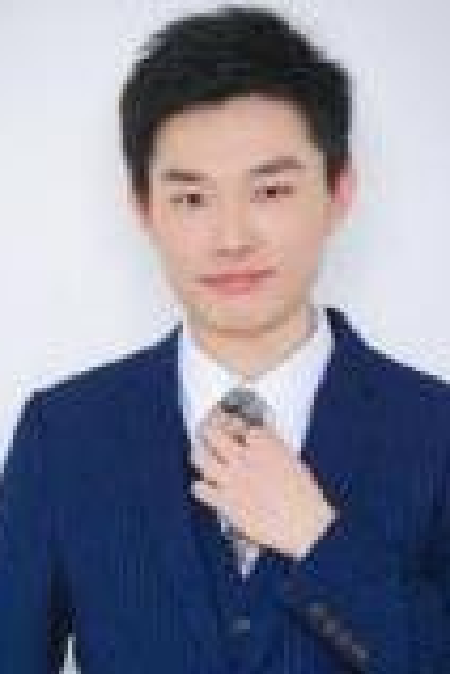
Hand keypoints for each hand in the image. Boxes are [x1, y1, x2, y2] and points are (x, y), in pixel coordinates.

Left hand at [191, 408, 336, 558]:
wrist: (304, 525)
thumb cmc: (304, 494)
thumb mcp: (291, 459)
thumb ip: (270, 443)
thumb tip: (256, 434)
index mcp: (263, 443)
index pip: (235, 422)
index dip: (227, 420)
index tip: (223, 420)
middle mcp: (244, 456)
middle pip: (213, 434)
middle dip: (208, 430)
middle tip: (205, 430)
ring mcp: (231, 478)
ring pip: (202, 458)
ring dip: (199, 454)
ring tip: (199, 453)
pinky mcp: (225, 501)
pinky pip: (201, 488)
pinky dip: (200, 486)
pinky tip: (202, 486)